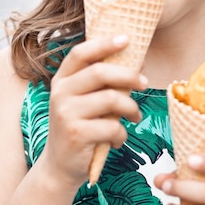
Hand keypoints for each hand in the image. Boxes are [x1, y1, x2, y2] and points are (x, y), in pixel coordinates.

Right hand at [39, 35, 146, 188]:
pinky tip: (118, 140)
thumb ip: (99, 83)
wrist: (60, 166)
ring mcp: (66, 113)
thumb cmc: (80, 127)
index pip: (80, 53)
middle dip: (128, 76)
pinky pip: (112, 126)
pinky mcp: (76, 134)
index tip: (126, 39)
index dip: (104, 43)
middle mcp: (60, 93)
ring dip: (131, 108)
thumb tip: (136, 63)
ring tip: (135, 117)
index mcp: (62, 80)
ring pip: (111, 99)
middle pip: (100, 72)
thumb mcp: (82, 101)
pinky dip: (122, 134)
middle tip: (144, 84)